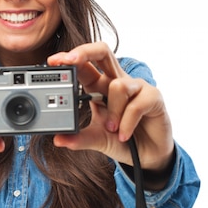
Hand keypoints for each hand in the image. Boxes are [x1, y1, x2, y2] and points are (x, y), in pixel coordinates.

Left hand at [47, 42, 173, 170]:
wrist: (147, 156)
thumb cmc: (122, 140)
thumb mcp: (97, 140)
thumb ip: (79, 138)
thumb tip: (58, 139)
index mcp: (99, 87)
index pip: (84, 65)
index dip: (70, 58)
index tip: (53, 61)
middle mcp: (116, 82)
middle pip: (102, 52)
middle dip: (84, 52)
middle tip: (69, 61)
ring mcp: (136, 87)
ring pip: (118, 86)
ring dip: (112, 111)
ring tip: (112, 129)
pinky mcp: (153, 97)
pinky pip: (136, 104)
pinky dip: (127, 123)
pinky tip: (124, 135)